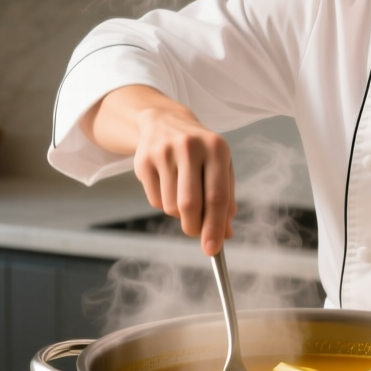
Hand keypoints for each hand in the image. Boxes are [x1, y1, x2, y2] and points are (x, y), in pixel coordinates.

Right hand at [83, 86, 235, 254]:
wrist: (164, 121)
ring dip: (179, 214)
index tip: (213, 249)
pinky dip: (164, 204)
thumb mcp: (219, 167)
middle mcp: (189, 147)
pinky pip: (155, 200)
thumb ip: (226, 200)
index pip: (217, 196)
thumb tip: (225, 235)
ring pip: (171, 206)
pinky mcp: (143, 161)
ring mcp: (163, 152)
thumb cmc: (200, 151)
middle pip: (190, 204)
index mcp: (216, 148)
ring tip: (183, 195)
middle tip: (197, 233)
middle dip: (194, 227)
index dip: (215, 226)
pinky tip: (168, 186)